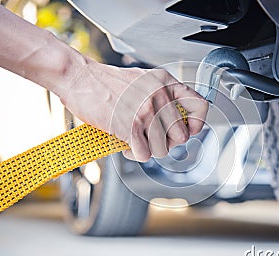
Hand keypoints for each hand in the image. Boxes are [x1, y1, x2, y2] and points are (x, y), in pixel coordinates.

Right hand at [59, 59, 207, 161]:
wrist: (79, 78)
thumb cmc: (106, 81)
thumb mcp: (142, 80)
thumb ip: (161, 96)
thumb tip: (173, 120)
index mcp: (165, 82)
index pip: (198, 106)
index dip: (196, 123)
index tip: (188, 130)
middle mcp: (159, 96)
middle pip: (181, 136)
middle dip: (167, 142)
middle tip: (153, 139)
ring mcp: (146, 111)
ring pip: (163, 149)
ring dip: (149, 149)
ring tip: (137, 141)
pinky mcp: (131, 126)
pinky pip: (145, 154)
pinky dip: (135, 154)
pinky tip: (127, 144)